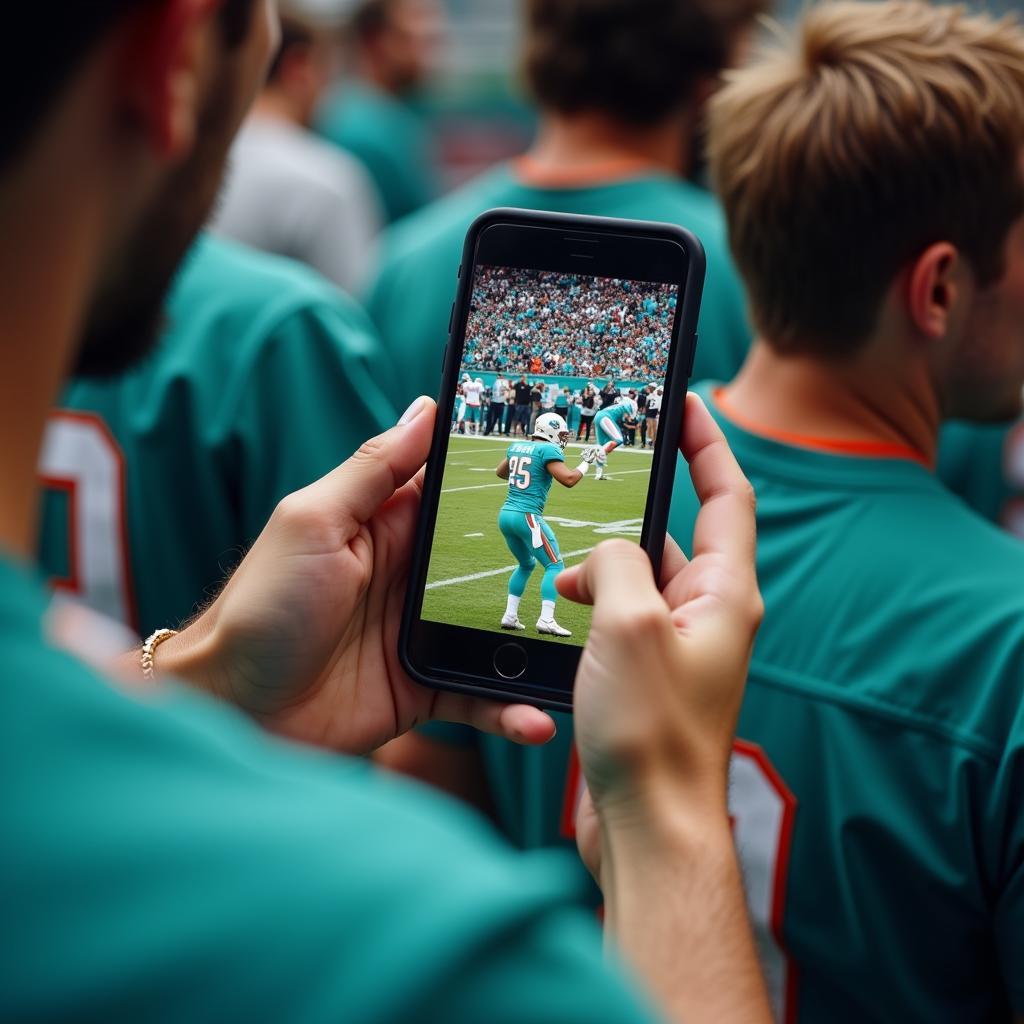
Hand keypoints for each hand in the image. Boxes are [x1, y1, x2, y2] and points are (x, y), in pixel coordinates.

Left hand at [160, 398, 555, 755]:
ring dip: (537, 639)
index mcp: (386, 526)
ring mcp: (420, 634)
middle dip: (544, 560)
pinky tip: (536, 720)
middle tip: (603, 565)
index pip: (455, 491)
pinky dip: (509, 708)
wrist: (234, 712)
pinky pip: (479, 695)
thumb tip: (424, 407)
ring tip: (584, 652)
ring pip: (497, 629)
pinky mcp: (423, 687)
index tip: (560, 468)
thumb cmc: (262, 607)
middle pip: (492, 560)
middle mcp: (410, 577)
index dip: (505, 479)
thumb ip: (372, 470)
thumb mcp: (315, 522)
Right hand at [557, 393, 761, 876]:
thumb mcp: (628, 624)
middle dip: (634, 506)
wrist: (647, 826)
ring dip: (599, 563)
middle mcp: (708, 612)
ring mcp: (676, 644)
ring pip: (637, 576)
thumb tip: (601, 555)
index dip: (709, 442)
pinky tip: (555, 607)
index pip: (727, 495)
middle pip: (674, 533)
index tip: (686, 401)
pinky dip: (589, 601)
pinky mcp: (646, 672)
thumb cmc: (650, 731)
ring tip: (560, 558)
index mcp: (724, 592)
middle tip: (592, 476)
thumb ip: (615, 564)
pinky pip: (618, 614)